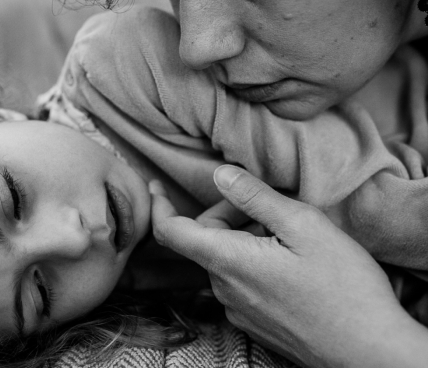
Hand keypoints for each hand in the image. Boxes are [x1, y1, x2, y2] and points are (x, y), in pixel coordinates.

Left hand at [150, 165, 427, 367]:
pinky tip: (287, 263)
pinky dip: (249, 262)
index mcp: (228, 261)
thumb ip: (255, 198)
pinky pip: (237, 282)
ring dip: (241, 239)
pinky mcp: (252, 323)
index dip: (157, 206)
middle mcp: (223, 288)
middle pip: (204, 239)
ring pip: (223, 259)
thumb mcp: (304, 226)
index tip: (154, 186)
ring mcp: (236, 309)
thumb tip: (220, 174)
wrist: (370, 352)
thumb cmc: (344, 287)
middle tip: (270, 207)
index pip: (170, 232)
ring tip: (287, 236)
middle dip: (226, 214)